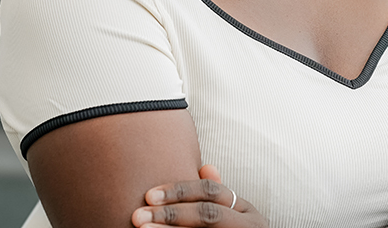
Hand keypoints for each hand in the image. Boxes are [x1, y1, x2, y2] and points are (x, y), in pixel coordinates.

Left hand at [131, 165, 268, 227]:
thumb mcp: (234, 217)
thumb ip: (219, 197)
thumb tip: (206, 165)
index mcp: (247, 213)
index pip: (212, 193)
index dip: (179, 191)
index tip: (148, 195)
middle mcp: (249, 226)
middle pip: (206, 214)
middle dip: (170, 213)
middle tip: (137, 215)